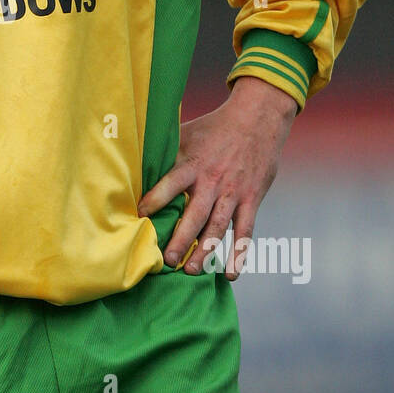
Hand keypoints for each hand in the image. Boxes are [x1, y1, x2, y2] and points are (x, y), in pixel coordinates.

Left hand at [137, 76, 297, 277]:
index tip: (139, 217)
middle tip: (166, 261)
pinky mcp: (251, 199)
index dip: (155, 199)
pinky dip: (239, 253)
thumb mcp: (187, 133)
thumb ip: (167, 152)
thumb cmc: (215, 127)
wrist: (258, 118)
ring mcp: (233, 192)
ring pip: (218, 227)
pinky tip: (230, 273)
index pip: (170, 184)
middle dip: (180, 240)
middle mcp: (213, 181)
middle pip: (194, 215)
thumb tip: (135, 161)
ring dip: (205, 251)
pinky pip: (246, 231)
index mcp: (193, 164)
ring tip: (191, 271)